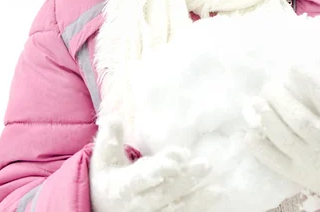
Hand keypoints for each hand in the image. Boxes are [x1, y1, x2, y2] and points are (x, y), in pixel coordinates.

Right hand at [89, 116, 221, 211]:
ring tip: (218, 188)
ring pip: (175, 208)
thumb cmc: (106, 176)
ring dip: (197, 198)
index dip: (159, 170)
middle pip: (164, 193)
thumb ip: (110, 137)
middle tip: (205, 165)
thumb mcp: (103, 157)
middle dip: (185, 180)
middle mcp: (137, 205)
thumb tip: (113, 117)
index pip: (141, 178)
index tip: (177, 161)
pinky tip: (214, 197)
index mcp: (121, 187)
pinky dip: (198, 208)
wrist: (100, 208)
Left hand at [244, 64, 319, 211]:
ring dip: (267, 119)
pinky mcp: (299, 174)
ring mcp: (310, 160)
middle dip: (279, 99)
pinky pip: (276, 162)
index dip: (307, 79)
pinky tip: (250, 134)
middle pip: (299, 119)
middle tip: (269, 85)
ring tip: (255, 102)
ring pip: (284, 139)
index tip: (292, 65)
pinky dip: (260, 149)